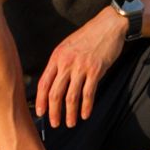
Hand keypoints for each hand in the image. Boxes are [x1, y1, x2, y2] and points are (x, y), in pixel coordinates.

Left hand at [33, 5, 126, 127]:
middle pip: (55, 93)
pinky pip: (88, 93)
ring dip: (70, 113)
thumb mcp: (67, 46)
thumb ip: (60, 63)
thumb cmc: (88, 36)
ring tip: (70, 123)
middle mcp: (67, 63)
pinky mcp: (96, 70)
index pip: (44, 83)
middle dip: (53, 112)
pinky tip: (85, 115)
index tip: (40, 113)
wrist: (109, 25)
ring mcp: (81, 67)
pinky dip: (86, 107)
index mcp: (57, 57)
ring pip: (71, 96)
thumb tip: (53, 83)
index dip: (40, 101)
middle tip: (54, 123)